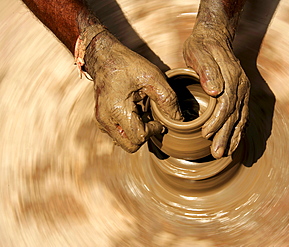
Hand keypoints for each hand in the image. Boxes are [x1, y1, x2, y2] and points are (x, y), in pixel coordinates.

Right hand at [85, 31, 181, 152]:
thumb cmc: (128, 65)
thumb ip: (168, 99)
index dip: (154, 131)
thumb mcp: (153, 77)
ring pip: (123, 142)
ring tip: (143, 115)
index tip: (159, 119)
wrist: (104, 56)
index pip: (139, 137)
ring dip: (136, 134)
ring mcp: (101, 121)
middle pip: (130, 146)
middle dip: (145, 137)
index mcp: (117, 109)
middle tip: (152, 120)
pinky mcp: (101, 119)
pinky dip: (128, 130)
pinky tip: (135, 114)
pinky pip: (117, 135)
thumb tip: (179, 120)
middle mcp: (106, 119)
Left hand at [183, 27, 249, 158]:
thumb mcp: (199, 53)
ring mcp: (243, 91)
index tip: (205, 134)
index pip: (226, 104)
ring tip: (225, 153)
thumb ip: (207, 70)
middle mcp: (241, 86)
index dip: (217, 121)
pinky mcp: (241, 94)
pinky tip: (234, 142)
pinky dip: (239, 131)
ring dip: (233, 137)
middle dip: (225, 136)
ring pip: (241, 118)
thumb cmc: (202, 46)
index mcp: (231, 77)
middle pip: (235, 115)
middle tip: (216, 153)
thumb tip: (215, 91)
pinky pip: (243, 115)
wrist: (214, 37)